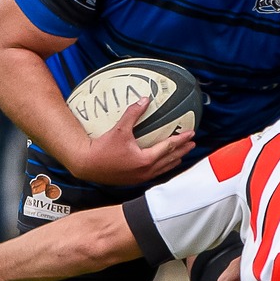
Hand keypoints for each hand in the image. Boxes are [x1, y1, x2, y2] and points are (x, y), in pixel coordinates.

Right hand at [67, 99, 193, 185]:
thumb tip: (144, 99)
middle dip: (182, 151)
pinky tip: (161, 165)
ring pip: (163, 169)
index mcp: (146, 160)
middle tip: (192, 144)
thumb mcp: (119, 129)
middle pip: (170, 160)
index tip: (191, 133)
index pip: (169, 147)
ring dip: (173, 161)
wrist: (87, 164)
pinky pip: (154, 174)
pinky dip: (162, 168)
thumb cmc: (102, 148)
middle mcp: (146, 171)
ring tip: (181, 155)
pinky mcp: (133, 180)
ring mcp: (140, 178)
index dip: (181, 139)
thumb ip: (133, 113)